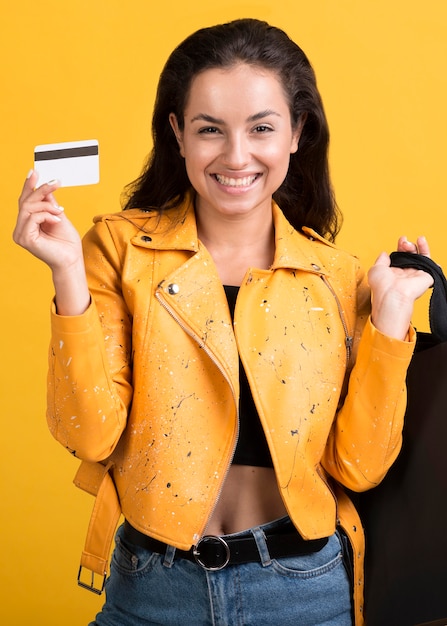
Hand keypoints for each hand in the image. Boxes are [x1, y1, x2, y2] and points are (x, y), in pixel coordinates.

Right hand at [13, 170, 89, 314]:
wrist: (72, 260)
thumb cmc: (67, 243)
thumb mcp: (58, 217)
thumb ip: (49, 204)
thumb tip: (45, 189)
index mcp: (27, 224)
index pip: (25, 201)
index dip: (28, 186)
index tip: (34, 172)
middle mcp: (21, 229)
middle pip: (25, 202)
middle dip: (41, 190)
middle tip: (56, 183)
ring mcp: (21, 235)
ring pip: (28, 208)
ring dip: (47, 206)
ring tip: (60, 211)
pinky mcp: (25, 239)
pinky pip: (32, 217)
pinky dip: (47, 215)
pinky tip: (57, 220)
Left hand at [367, 236, 433, 339]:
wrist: (393, 295)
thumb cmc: (382, 286)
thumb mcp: (375, 269)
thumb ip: (381, 260)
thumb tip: (384, 253)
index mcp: (394, 272)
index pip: (399, 256)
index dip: (400, 246)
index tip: (401, 239)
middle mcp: (405, 273)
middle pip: (410, 254)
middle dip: (407, 245)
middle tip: (404, 242)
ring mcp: (415, 274)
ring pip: (421, 256)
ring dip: (418, 246)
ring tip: (417, 240)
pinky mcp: (425, 276)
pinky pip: (431, 264)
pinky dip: (429, 254)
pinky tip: (424, 244)